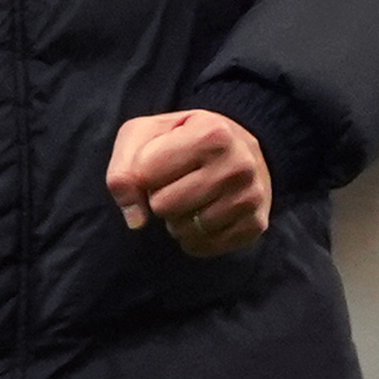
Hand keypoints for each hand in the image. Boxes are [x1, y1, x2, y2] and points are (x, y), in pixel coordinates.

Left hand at [105, 109, 272, 256]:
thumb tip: (135, 219)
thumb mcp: (144, 135)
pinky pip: (202, 246)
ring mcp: (250, 197)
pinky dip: (192, 236)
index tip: (159, 161)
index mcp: (212, 133)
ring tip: (191, 196)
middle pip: (163, 206)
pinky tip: (203, 214)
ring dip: (176, 218)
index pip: (145, 173)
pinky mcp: (255, 225)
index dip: (142, 172)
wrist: (237, 146)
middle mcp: (238, 165)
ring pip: (182, 230)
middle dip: (159, 197)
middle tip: (176, 182)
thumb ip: (123, 170)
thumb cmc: (181, 139)